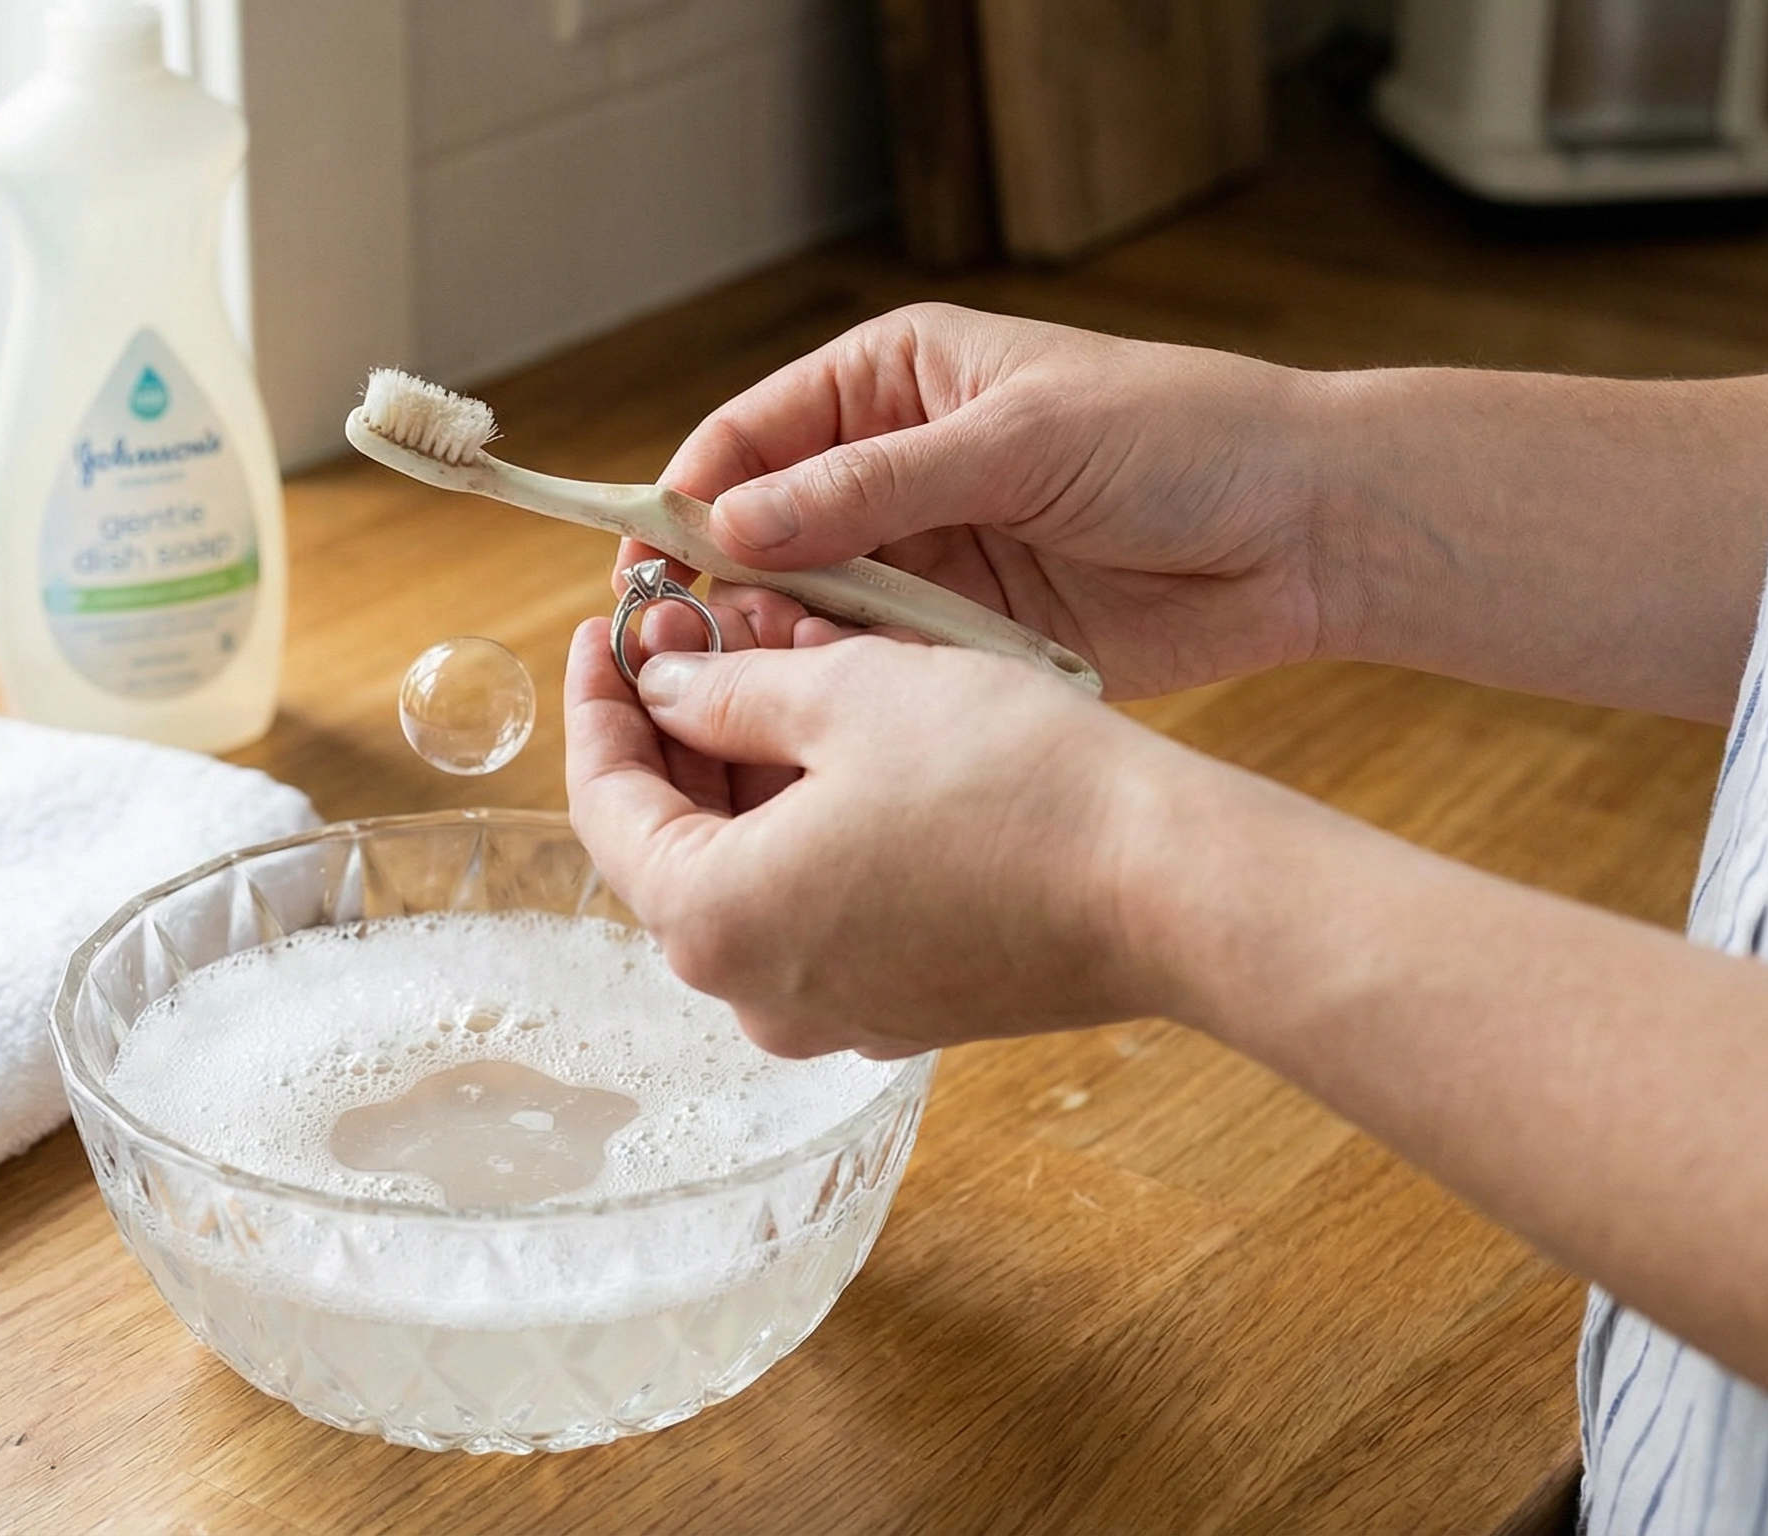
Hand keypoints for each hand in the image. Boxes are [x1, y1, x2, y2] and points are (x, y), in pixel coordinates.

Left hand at [563, 617, 1214, 1057]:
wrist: (1168, 885)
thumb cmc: (1011, 783)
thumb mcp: (847, 694)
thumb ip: (726, 690)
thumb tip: (662, 686)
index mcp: (713, 922)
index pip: (605, 804)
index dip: (599, 701)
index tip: (606, 627)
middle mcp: (754, 995)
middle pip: (673, 843)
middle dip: (677, 727)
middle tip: (692, 625)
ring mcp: (832, 1014)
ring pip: (750, 870)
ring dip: (748, 765)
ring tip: (777, 654)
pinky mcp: (902, 1007)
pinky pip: (821, 903)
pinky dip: (811, 818)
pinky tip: (843, 734)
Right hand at [623, 302, 1342, 699]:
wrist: (1309, 530)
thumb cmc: (1181, 439)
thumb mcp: (1016, 442)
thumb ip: (873, 485)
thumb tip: (734, 524)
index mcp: (892, 383)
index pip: (751, 436)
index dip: (692, 497)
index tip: (650, 566)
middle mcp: (893, 470)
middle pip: (765, 533)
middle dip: (728, 587)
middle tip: (692, 649)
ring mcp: (928, 559)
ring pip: (813, 609)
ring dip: (786, 646)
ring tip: (764, 685)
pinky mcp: (965, 640)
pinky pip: (879, 668)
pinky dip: (854, 690)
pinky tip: (839, 713)